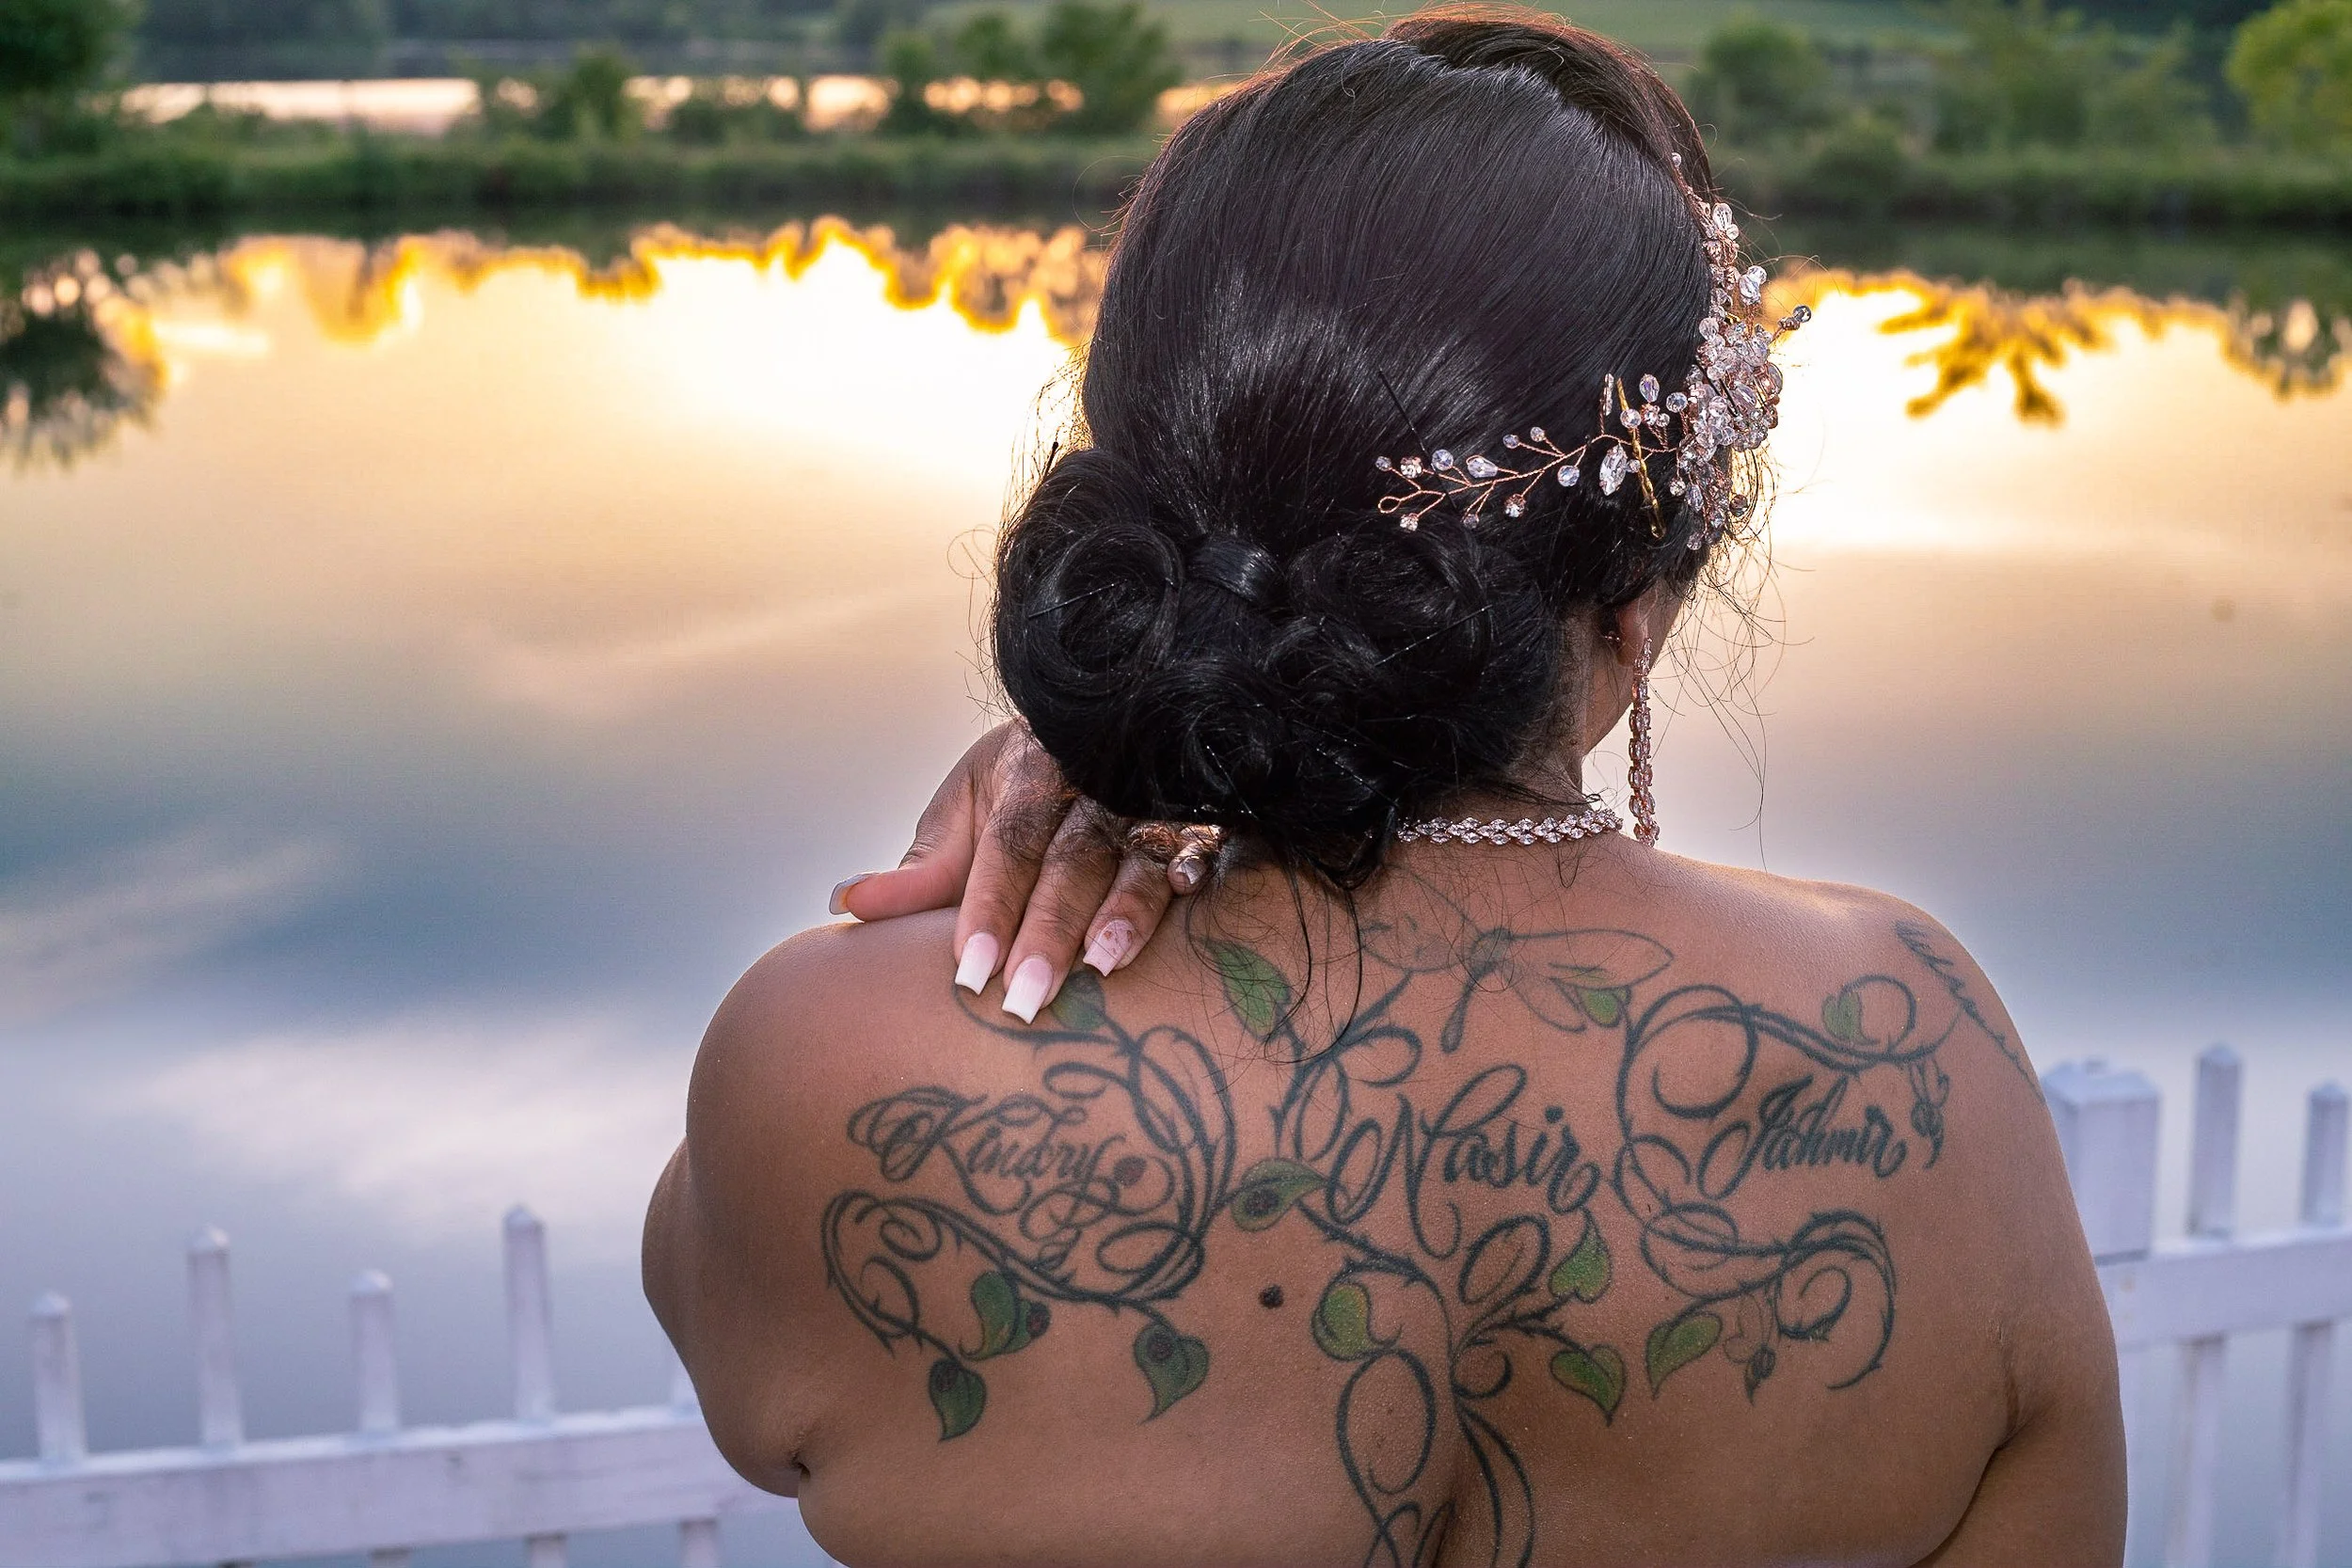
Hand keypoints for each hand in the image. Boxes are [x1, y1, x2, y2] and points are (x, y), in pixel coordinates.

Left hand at [829, 722, 1217, 1022]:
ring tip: (1101, 966)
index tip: (968, 973)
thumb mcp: (966, 815)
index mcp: (1029, 772)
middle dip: (1048, 929)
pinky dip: (1195, 868)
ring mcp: (1149, 801)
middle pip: (1071, 859)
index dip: (990, 907)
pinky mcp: (1197, 821)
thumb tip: (844, 905)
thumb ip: (921, 871)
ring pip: (1137, 857)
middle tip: (1026, 998)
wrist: (1100, 731)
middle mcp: (1093, 781)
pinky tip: (1186, 896)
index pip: (1008, 844)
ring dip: (1123, 912)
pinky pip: (1202, 843)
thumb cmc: (1022, 793)